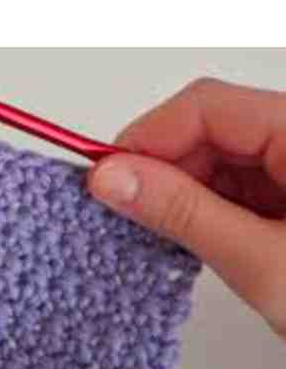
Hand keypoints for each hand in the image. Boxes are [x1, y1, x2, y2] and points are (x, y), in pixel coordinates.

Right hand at [88, 77, 285, 339]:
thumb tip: (113, 180)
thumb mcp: (265, 261)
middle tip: (120, 211)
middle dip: (157, 170)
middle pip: (208, 130)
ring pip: (214, 160)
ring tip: (157, 235)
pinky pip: (230, 187)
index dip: (146, 138)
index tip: (103, 178)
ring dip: (176, 193)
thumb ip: (184, 213)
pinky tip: (186, 238)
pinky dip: (199, 211)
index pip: (207, 107)